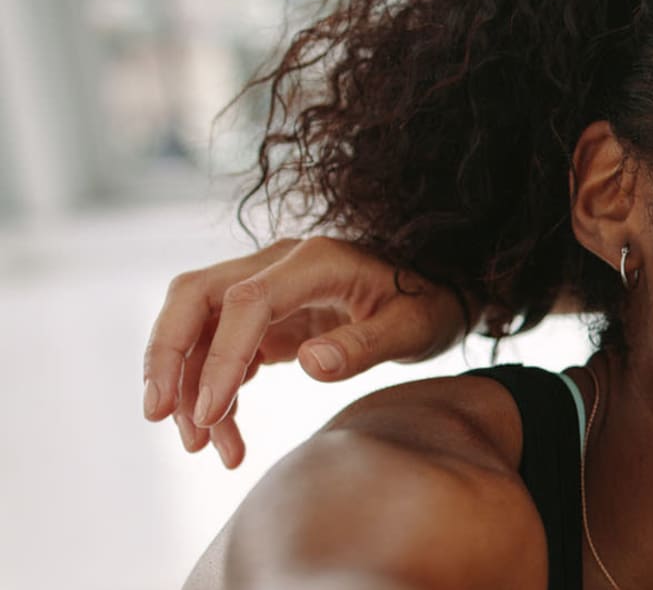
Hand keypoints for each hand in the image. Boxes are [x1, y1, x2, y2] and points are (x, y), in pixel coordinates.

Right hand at [141, 237, 468, 467]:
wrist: (437, 290)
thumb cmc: (429, 306)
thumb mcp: (413, 327)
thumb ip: (364, 345)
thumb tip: (311, 365)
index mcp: (317, 261)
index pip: (248, 301)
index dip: (222, 355)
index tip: (209, 411)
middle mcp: (280, 264)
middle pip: (195, 295)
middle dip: (166, 355)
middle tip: (158, 417)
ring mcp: (266, 285)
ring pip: (197, 326)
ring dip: (188, 385)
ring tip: (203, 447)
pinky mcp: (263, 313)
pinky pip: (218, 346)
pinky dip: (212, 389)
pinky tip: (224, 432)